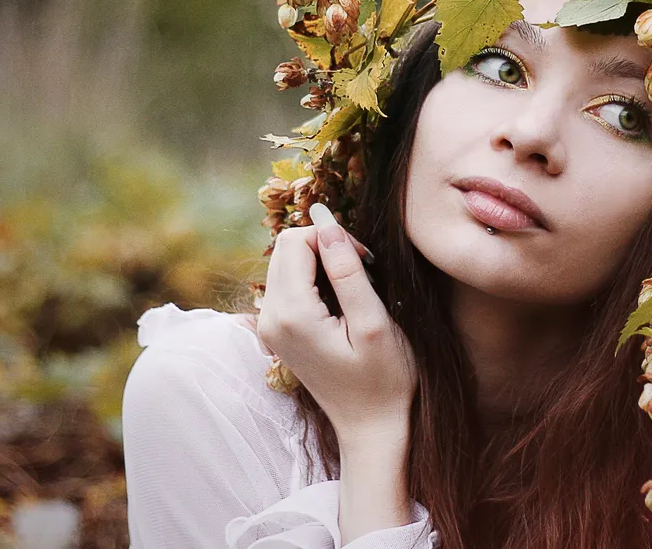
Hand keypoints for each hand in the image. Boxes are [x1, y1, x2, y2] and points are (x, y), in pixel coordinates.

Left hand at [257, 203, 418, 437]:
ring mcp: (268, 327)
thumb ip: (347, 271)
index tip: (365, 259)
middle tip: (362, 269)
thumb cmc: (383, 380)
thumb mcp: (373, 323)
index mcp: (291, 315)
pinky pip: (287, 283)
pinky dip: (313, 278)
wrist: (370, 427)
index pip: (296, 241)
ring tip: (354, 286)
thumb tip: (327, 224)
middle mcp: (269, 318)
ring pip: (285, 262)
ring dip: (319, 261)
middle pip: (285, 247)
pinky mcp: (276, 331)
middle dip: (323, 245)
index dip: (333, 237)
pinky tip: (340, 299)